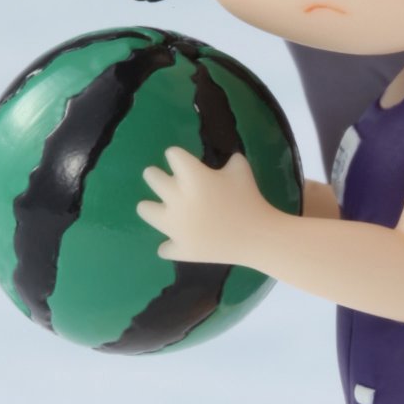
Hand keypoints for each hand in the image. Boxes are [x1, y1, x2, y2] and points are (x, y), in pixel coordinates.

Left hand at [137, 147, 269, 265]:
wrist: (258, 237)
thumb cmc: (250, 198)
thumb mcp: (241, 168)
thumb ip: (227, 160)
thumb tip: (221, 159)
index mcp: (191, 176)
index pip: (172, 155)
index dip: (178, 157)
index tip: (183, 161)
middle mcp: (176, 198)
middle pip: (151, 176)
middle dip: (156, 175)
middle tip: (163, 179)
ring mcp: (174, 226)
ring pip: (145, 210)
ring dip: (150, 207)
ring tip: (159, 208)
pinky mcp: (180, 248)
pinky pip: (164, 247)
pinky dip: (171, 244)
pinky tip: (179, 241)